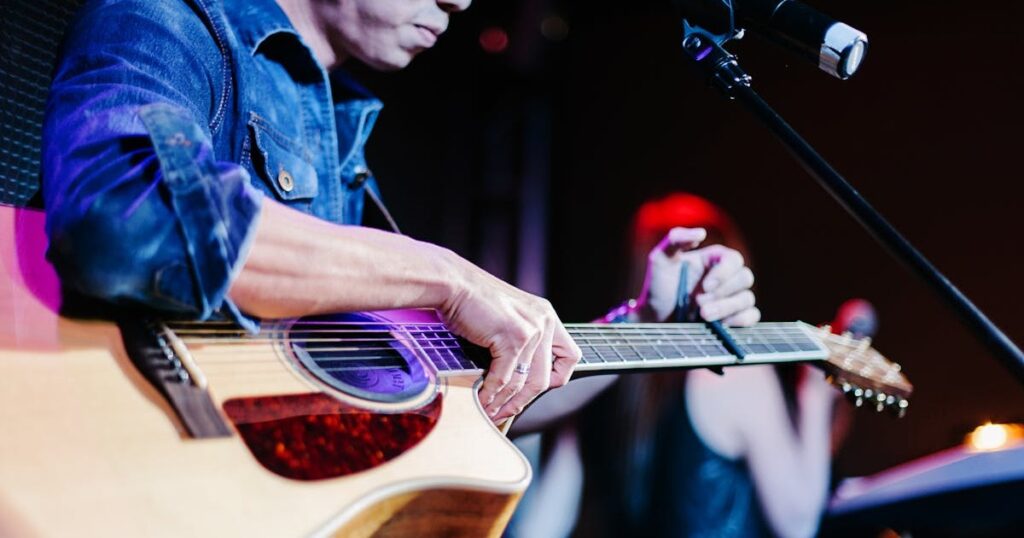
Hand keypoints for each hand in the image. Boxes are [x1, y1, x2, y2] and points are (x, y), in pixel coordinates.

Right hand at [441, 261, 581, 421]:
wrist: (453, 283)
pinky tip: (482, 399)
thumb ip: (519, 340)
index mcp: (546, 315)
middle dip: (524, 401)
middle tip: (505, 413)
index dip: (558, 378)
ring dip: (505, 403)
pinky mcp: (513, 337)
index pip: (570, 355)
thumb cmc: (472, 301)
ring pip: (524, 382)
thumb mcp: (507, 317)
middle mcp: (545, 321)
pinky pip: (505, 377)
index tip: (536, 391)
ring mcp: (531, 329)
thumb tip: (516, 380)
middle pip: (545, 378)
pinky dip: (492, 392)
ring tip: (491, 412)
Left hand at [636, 227, 759, 325]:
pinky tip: (721, 324)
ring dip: (727, 308)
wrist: (654, 316)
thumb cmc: (658, 285)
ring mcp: (731, 297)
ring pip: (747, 298)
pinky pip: (751, 316)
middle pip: (745, 278)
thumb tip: (702, 233)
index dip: (724, 272)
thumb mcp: (660, 259)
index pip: (733, 259)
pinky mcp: (733, 317)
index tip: (706, 286)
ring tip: (703, 315)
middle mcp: (726, 277)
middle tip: (699, 303)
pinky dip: (740, 320)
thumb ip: (675, 239)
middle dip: (723, 293)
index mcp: (713, 260)